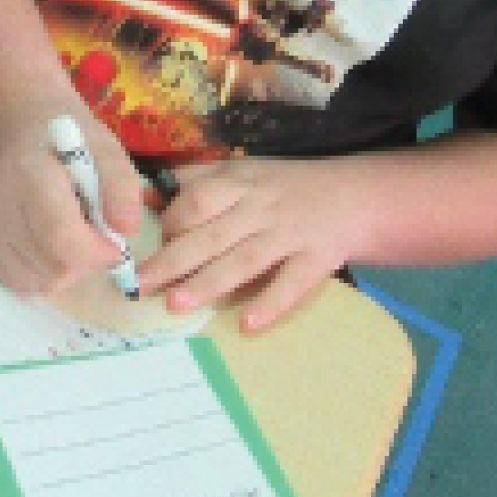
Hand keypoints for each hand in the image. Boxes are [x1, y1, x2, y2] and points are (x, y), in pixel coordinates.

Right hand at [0, 115, 142, 298]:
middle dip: (87, 260)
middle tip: (93, 231)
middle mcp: (0, 208)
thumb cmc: (67, 140)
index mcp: (30, 175)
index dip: (98, 252)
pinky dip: (48, 274)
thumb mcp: (105, 147)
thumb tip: (126, 230)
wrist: (19, 132)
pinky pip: (25, 284)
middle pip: (55, 267)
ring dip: (69, 269)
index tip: (117, 245)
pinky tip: (52, 245)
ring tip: (72, 234)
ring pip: (42, 281)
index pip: (62, 237)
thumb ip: (121, 186)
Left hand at [137, 155, 361, 333]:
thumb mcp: (245, 172)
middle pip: (212, 233)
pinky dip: (270, 303)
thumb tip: (145, 194)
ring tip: (176, 304)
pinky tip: (247, 324)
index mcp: (240, 182)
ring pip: (245, 259)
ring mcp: (290, 233)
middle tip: (141, 285)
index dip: (170, 224)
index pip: (196, 199)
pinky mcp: (317, 259)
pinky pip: (291, 283)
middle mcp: (262, 206)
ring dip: (209, 282)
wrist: (355, 195)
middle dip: (173, 259)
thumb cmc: (286, 188)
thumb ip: (199, 181)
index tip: (149, 248)